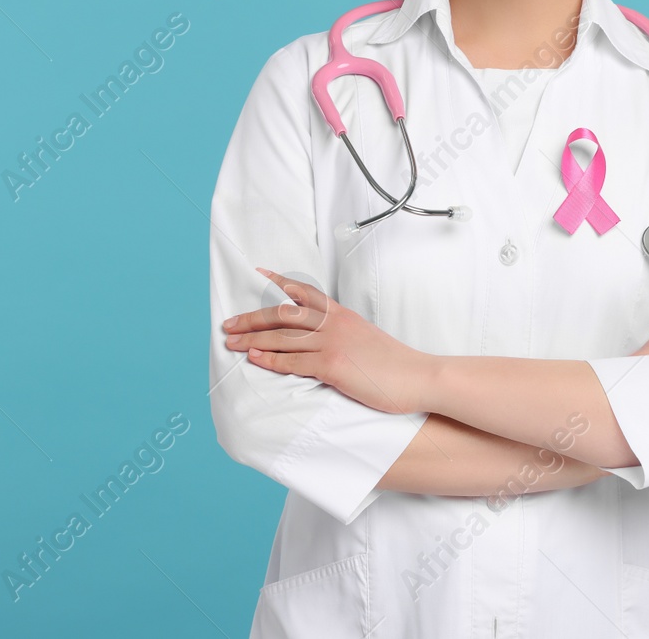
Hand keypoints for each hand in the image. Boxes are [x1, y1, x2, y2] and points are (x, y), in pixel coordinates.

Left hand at [221, 269, 431, 414]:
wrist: (419, 375)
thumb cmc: (395, 364)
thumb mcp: (367, 338)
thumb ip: (344, 333)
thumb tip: (323, 338)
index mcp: (343, 315)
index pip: (306, 292)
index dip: (280, 282)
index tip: (260, 273)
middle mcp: (335, 324)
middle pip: (284, 314)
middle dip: (252, 319)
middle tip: (229, 324)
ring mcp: (333, 344)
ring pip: (283, 338)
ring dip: (253, 340)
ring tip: (232, 343)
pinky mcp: (333, 366)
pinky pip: (294, 362)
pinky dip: (271, 360)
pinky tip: (255, 359)